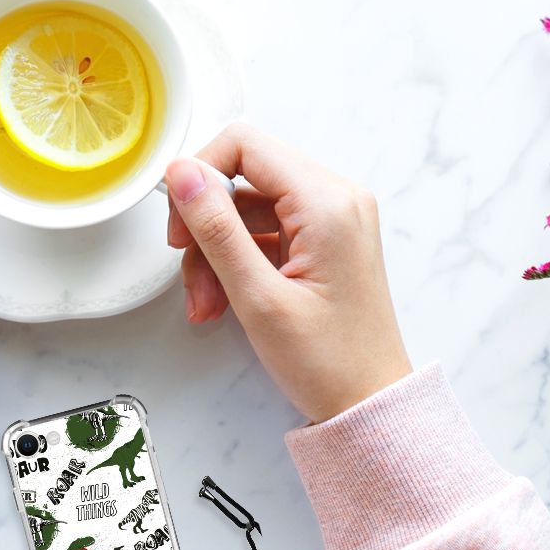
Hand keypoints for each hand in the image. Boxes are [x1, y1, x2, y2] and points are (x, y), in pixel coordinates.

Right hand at [165, 124, 410, 422]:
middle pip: (244, 178)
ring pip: (248, 209)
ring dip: (216, 253)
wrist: (370, 404)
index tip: (179, 222)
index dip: (200, 175)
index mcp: (328, 203)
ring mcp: (332, 220)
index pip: (245, 145)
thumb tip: (181, 173)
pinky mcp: (324, 241)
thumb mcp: (258, 297)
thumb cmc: (328, 362)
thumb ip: (216, 229)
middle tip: (190, 274)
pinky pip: (265, 233)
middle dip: (206, 226)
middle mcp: (336, 199)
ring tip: (207, 305)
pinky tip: (224, 302)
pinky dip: (238, 263)